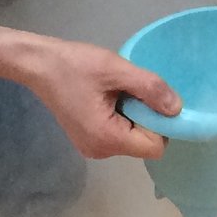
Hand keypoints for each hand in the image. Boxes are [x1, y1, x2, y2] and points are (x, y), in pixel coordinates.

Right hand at [16, 37, 179, 160]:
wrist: (38, 64)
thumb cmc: (74, 65)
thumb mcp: (116, 69)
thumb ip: (150, 88)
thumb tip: (177, 109)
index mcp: (107, 139)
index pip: (155, 147)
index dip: (160, 124)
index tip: (150, 99)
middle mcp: (100, 152)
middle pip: (144, 143)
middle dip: (145, 117)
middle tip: (128, 90)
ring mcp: (92, 148)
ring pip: (132, 138)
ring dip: (133, 115)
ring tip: (114, 91)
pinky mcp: (88, 140)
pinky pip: (119, 134)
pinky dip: (121, 117)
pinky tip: (107, 97)